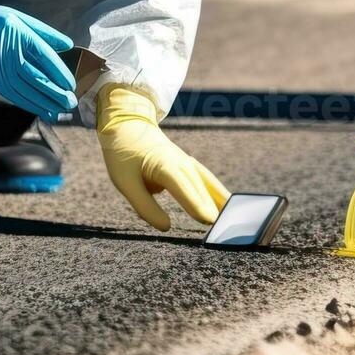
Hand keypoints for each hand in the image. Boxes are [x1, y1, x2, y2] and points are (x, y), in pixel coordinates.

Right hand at [0, 0, 76, 116]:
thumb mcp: (17, 17)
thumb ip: (43, 32)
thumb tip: (68, 44)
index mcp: (21, 37)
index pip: (46, 59)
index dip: (60, 73)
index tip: (72, 84)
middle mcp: (12, 56)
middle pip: (39, 79)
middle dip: (56, 93)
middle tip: (71, 103)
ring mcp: (1, 70)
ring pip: (27, 92)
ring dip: (45, 104)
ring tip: (60, 112)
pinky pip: (15, 96)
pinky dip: (30, 105)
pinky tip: (43, 111)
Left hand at [97, 84, 229, 230]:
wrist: (128, 124)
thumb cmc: (123, 154)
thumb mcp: (125, 183)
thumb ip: (144, 207)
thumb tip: (166, 228)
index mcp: (162, 164)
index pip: (182, 187)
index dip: (195, 203)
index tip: (208, 220)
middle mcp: (179, 161)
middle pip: (198, 187)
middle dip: (211, 208)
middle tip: (223, 230)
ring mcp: (186, 161)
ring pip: (206, 182)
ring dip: (218, 199)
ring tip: (232, 217)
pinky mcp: (187, 163)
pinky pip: (205, 179)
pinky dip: (216, 191)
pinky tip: (225, 202)